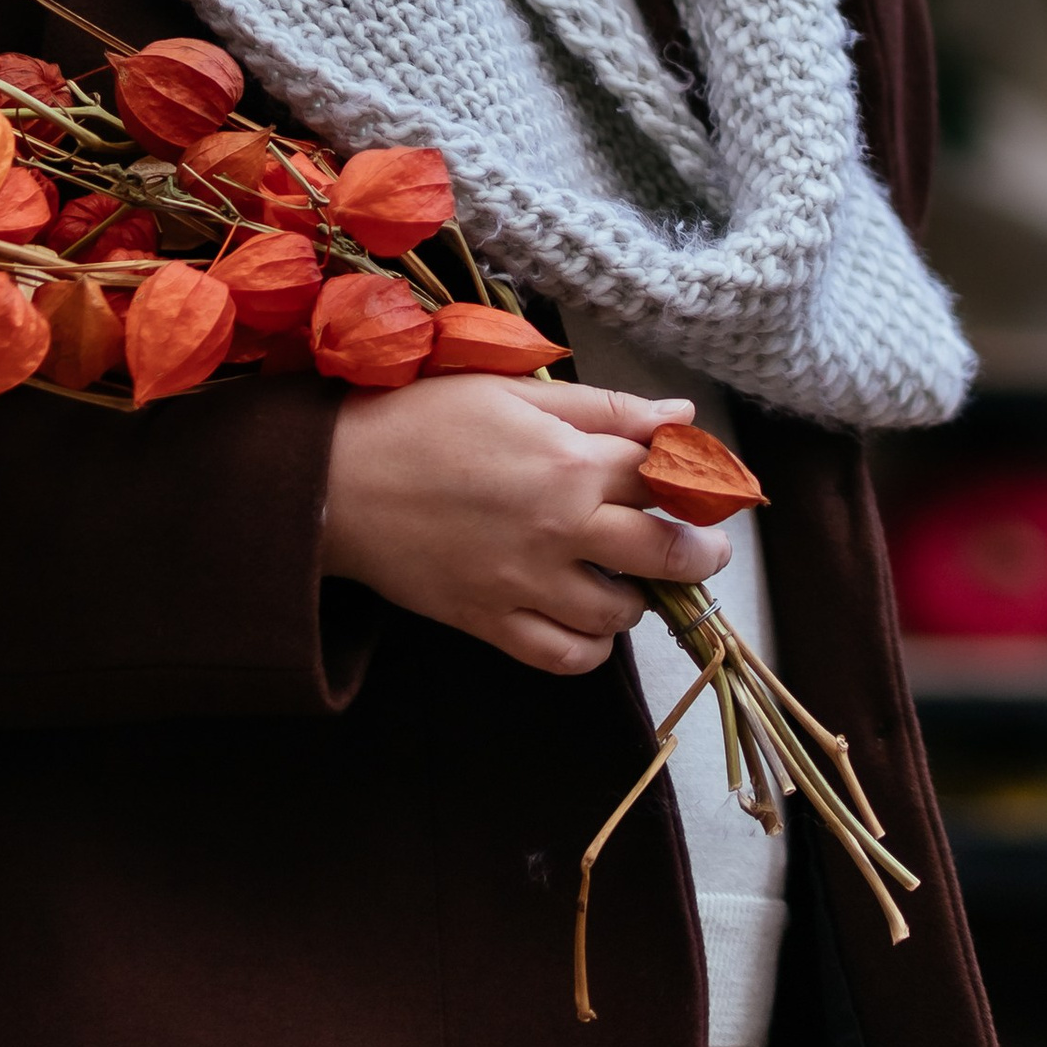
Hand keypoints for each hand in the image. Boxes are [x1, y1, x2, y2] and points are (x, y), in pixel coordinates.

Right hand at [317, 373, 732, 674]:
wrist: (335, 482)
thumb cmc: (420, 418)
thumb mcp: (511, 390)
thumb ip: (601, 407)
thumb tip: (680, 414)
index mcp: (568, 460)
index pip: (666, 478)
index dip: (699, 482)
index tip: (710, 487)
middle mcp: (560, 528)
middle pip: (667, 554)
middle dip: (700, 553)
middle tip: (702, 548)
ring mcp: (527, 584)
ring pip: (621, 613)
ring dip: (637, 596)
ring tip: (624, 575)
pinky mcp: (492, 624)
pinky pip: (566, 657)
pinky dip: (590, 646)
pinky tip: (588, 621)